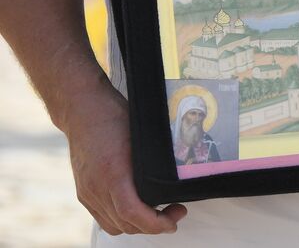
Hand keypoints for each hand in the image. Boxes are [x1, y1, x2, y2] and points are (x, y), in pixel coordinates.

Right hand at [63, 83, 186, 234]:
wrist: (83, 111)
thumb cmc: (114, 117)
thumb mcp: (142, 136)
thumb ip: (154, 162)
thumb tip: (178, 177)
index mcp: (113, 174)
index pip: (132, 213)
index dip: (155, 223)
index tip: (173, 222)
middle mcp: (96, 188)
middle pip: (125, 224)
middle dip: (154, 225)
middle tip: (176, 213)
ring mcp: (88, 192)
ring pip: (114, 225)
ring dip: (138, 225)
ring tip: (159, 212)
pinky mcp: (84, 192)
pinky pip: (103, 218)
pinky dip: (122, 220)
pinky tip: (138, 210)